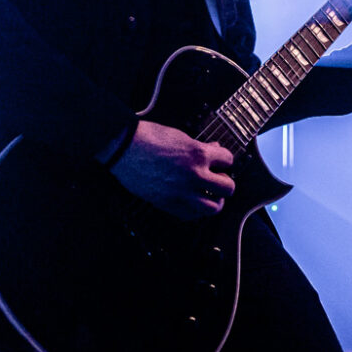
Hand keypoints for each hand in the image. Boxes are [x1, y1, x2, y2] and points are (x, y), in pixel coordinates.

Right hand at [109, 121, 233, 219]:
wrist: (123, 148)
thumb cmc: (148, 138)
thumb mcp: (180, 136)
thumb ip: (200, 147)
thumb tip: (213, 149)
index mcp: (198, 155)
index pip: (228, 160)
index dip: (224, 159)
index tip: (220, 161)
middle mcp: (194, 175)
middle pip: (227, 188)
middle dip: (225, 182)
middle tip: (218, 179)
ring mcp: (181, 192)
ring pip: (213, 207)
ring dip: (215, 200)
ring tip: (210, 195)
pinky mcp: (168, 203)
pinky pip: (191, 215)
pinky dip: (196, 210)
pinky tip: (193, 202)